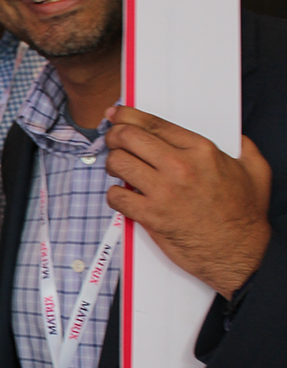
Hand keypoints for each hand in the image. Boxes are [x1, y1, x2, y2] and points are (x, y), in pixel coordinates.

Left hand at [105, 107, 271, 298]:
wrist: (238, 253)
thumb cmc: (244, 216)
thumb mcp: (254, 170)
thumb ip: (244, 147)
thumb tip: (236, 138)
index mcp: (200, 150)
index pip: (153, 123)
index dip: (128, 115)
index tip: (118, 114)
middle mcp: (179, 166)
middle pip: (129, 137)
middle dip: (114, 134)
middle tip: (112, 139)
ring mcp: (163, 192)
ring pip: (118, 163)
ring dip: (112, 163)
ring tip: (118, 168)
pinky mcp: (151, 216)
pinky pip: (117, 197)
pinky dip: (114, 195)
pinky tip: (123, 195)